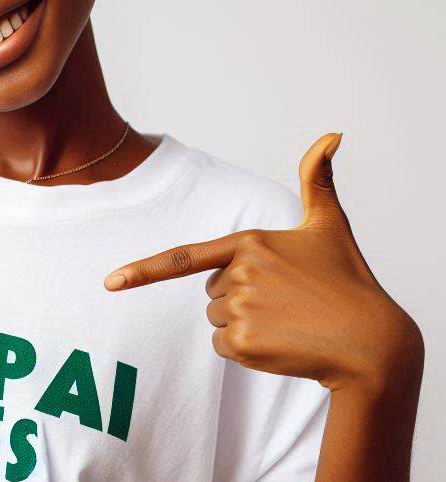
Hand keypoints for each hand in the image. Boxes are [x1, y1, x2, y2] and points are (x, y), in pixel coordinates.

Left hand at [104, 134, 423, 395]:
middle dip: (239, 296)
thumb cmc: (348, 281)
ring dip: (243, 322)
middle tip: (283, 300)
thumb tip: (332, 133)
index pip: (183, 258)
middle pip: (211, 290)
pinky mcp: (243, 344)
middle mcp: (238, 275)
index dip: (143, 270)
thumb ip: (317, 179)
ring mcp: (239, 310)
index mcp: (249, 244)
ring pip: (215, 319)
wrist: (371, 342)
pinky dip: (245, 348)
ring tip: (286, 320)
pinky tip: (280, 342)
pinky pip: (222, 346)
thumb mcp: (329, 225)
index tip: (109, 282)